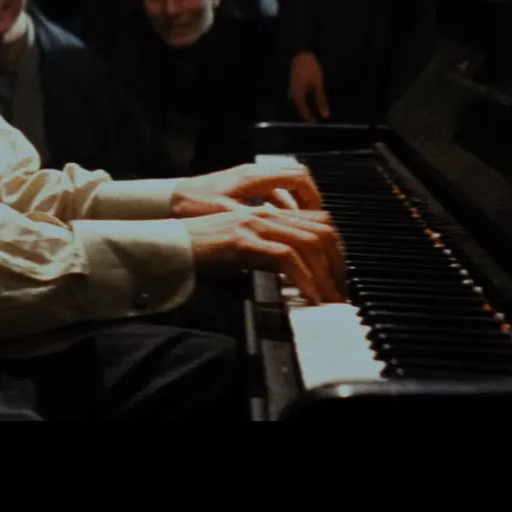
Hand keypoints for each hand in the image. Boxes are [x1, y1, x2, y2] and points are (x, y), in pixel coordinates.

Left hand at [172, 160, 321, 216]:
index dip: (313, 196)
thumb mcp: (227, 215)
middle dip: (309, 198)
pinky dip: (280, 203)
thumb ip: (256, 221)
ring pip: (283, 183)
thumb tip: (282, 236)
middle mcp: (254, 173)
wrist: (169, 198)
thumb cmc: (193, 204)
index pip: (297, 177)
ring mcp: (248, 178)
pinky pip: (270, 190)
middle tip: (314, 221)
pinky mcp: (241, 186)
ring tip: (300, 226)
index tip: (317, 216)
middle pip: (296, 176)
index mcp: (254, 177)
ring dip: (295, 201)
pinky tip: (277, 223)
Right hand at [182, 207, 346, 303]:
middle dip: (338, 264)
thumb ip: (269, 250)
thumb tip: (296, 271)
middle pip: (322, 230)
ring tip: (330, 298)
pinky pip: (285, 257)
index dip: (337, 249)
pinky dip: (303, 279)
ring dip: (325, 275)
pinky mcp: (243, 240)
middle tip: (340, 290)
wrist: (171, 244)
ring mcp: (254, 224)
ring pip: (308, 243)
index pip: (318, 220)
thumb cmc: (203, 248)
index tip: (339, 275)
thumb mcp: (245, 246)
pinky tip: (308, 296)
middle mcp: (265, 213)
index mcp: (267, 212)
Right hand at [289, 51, 330, 122]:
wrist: (301, 55)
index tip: (316, 123)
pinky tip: (310, 103)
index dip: (309, 119)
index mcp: (297, 95)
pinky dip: (304, 103)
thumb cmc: (310, 68)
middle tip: (315, 120)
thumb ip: (321, 100)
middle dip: (306, 116)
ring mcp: (291, 91)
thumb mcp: (318, 84)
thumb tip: (325, 115)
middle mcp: (291, 95)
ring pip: (297, 105)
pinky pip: (298, 99)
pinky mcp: (293, 87)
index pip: (302, 112)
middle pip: (298, 110)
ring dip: (304, 110)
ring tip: (313, 114)